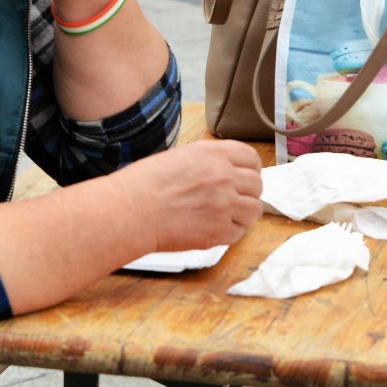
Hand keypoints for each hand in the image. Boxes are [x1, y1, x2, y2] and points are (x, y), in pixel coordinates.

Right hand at [124, 140, 263, 252]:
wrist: (130, 211)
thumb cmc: (144, 184)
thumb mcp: (181, 157)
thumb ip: (209, 162)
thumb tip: (228, 171)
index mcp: (213, 154)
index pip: (251, 158)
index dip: (250, 169)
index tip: (246, 176)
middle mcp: (223, 177)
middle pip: (257, 184)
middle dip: (248, 192)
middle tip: (234, 198)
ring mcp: (224, 205)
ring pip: (254, 210)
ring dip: (243, 213)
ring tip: (226, 215)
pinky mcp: (218, 231)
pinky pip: (239, 232)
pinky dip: (230, 232)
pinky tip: (214, 228)